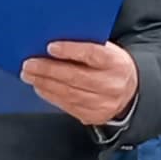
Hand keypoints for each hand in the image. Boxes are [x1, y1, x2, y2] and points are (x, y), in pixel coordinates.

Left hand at [19, 36, 137, 126]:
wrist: (131, 90)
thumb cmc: (112, 65)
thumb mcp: (108, 51)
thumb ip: (87, 46)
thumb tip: (53, 43)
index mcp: (116, 62)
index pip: (92, 54)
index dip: (70, 50)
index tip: (50, 47)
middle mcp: (111, 84)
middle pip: (75, 77)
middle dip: (48, 70)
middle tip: (29, 64)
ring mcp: (103, 103)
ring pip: (69, 94)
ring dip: (45, 83)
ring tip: (30, 74)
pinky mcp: (94, 116)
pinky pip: (68, 106)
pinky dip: (50, 95)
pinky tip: (40, 87)